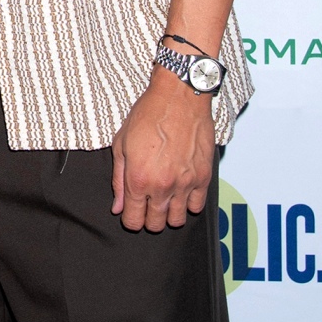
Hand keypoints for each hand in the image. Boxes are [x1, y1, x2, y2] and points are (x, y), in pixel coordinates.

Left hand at [111, 71, 215, 231]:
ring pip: (177, 220)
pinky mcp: (203, 177)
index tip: (132, 210)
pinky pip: (197, 206)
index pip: (133, 221)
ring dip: (169, 213)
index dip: (130, 218)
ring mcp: (185, 183)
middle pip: (155, 224)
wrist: (179, 97)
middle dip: (148, 218)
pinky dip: (188, 203)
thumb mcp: (122, 144)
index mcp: (138, 180)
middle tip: (148, 202)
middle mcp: (163, 186)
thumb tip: (118, 206)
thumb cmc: (149, 114)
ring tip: (165, 197)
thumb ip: (119, 179)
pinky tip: (182, 190)